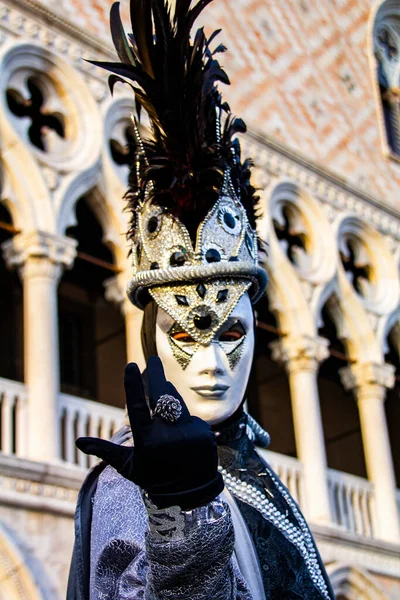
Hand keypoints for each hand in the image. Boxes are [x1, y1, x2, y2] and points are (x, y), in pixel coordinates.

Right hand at [76, 356, 222, 509]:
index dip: (133, 386)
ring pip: (178, 404)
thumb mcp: (129, 467)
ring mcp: (190, 434)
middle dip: (156, 375)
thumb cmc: (154, 479)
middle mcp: (169, 436)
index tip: (130, 365)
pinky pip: (191, 417)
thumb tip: (79, 442)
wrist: (191, 496)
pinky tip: (182, 431)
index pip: (137, 408)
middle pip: (162, 396)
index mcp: (147, 442)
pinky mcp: (205, 434)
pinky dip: (184, 419)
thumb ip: (106, 451)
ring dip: (170, 397)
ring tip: (164, 396)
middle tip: (152, 359)